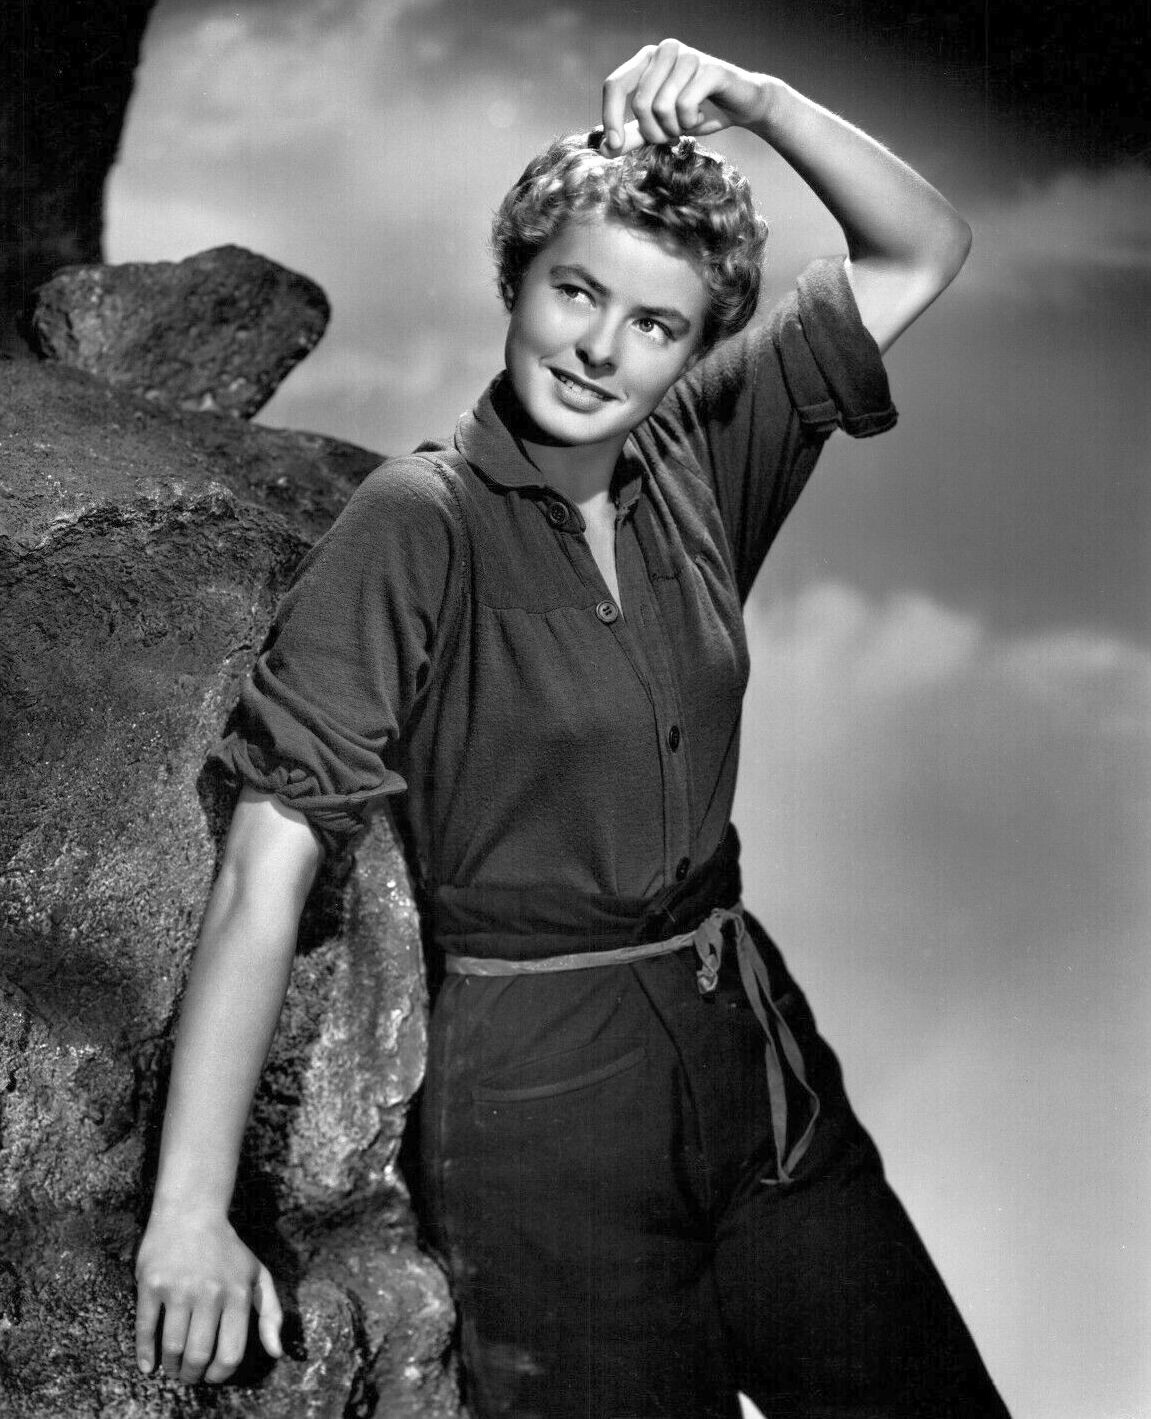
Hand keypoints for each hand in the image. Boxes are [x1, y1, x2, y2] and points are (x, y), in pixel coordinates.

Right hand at [134, 1209, 282, 1384]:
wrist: (192, 1212)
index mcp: (238, 1293)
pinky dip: (145, 1354)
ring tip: (174, 1368)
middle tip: (190, 1375)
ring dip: (172, 1367)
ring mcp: (178, 1288)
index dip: (221, 1373)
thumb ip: (271, 1314)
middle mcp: (210, 1292)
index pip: (231, 1353)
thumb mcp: (257, 1276)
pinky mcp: (152, 1284)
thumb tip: (276, 1354)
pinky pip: (145, 1329)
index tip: (213, 1376)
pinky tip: (149, 1365)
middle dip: (193, 1374)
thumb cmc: (228, 1251)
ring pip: (172, 1347)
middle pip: (198, 1355)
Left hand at [600, 39, 769, 154]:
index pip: (614, 85)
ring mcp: (687, 55)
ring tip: (688, 123)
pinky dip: (692, 122)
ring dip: (675, 128)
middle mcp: (664, 50)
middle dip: (654, 132)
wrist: (741, 106)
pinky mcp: (709, 68)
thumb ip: (633, 135)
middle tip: (670, 135)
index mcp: (647, 58)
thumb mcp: (659, 126)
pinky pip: (685, 106)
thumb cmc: (697, 113)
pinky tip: (702, 115)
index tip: (613, 146)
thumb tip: (603, 149)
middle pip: (640, 103)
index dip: (609, 117)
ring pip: (662, 107)